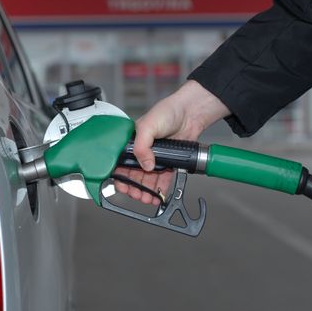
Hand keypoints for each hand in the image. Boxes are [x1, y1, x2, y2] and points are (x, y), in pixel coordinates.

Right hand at [114, 80, 229, 203]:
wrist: (191, 113)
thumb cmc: (168, 111)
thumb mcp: (148, 126)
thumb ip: (141, 146)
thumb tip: (145, 165)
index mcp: (131, 142)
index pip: (121, 163)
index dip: (120, 176)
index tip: (123, 187)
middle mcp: (142, 151)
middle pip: (133, 175)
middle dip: (134, 188)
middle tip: (137, 196)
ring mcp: (155, 157)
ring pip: (147, 180)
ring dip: (146, 191)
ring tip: (148, 198)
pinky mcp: (168, 162)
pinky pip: (162, 179)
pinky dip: (159, 188)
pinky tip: (158, 195)